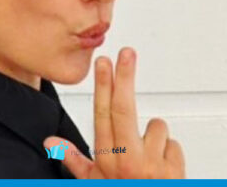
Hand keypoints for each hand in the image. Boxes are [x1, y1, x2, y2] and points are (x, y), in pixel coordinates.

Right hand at [44, 48, 184, 178]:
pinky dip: (169, 154)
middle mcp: (128, 158)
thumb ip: (74, 161)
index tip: (104, 63)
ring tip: (147, 157)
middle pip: (125, 108)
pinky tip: (162, 168)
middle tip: (127, 53)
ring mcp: (152, 163)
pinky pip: (174, 146)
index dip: (103, 85)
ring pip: (157, 128)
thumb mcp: (94, 183)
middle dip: (125, 77)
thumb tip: (51, 142)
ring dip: (154, 138)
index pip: (102, 114)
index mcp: (106, 159)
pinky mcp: (175, 169)